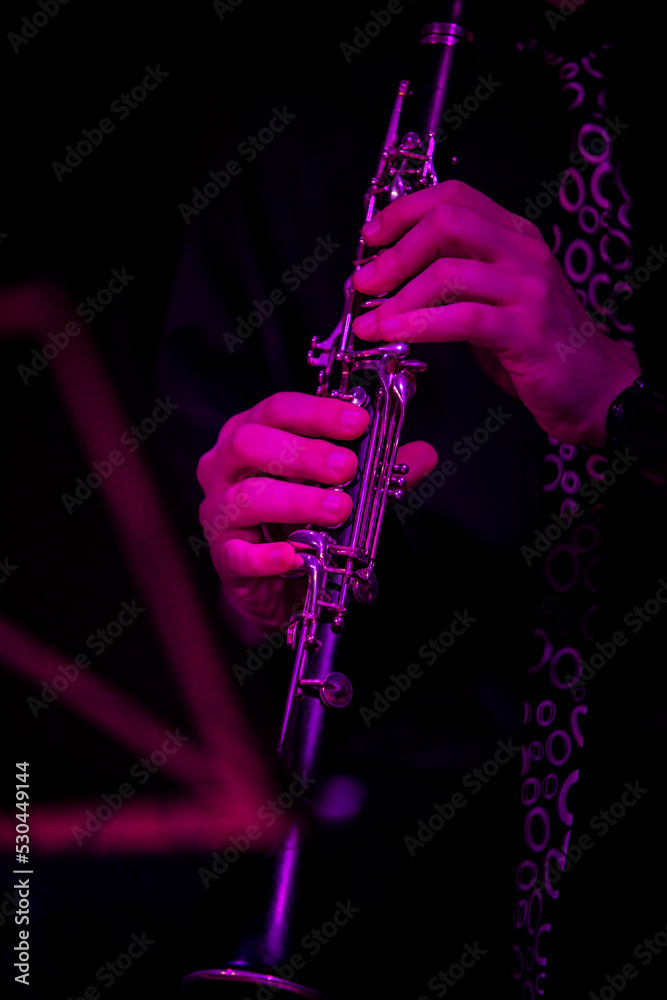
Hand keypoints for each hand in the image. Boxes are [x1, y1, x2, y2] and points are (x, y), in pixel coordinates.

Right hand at [197, 392, 436, 631]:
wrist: (276, 582)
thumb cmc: (300, 519)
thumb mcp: (340, 486)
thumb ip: (378, 469)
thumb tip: (423, 454)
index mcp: (252, 433)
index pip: (278, 409)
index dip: (318, 412)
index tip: (358, 422)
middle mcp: (225, 467)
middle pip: (249, 443)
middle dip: (302, 453)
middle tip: (346, 468)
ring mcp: (219, 511)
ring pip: (247, 497)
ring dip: (296, 500)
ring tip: (338, 510)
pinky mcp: (224, 556)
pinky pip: (239, 554)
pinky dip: (267, 556)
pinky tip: (293, 556)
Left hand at [352, 180, 640, 446]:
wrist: (594, 387)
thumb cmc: (539, 347)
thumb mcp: (495, 300)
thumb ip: (455, 282)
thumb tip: (394, 279)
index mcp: (514, 237)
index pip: (454, 198)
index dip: (405, 211)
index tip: (372, 237)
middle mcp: (523, 254)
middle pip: (447, 222)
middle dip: (395, 252)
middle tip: (366, 282)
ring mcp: (527, 290)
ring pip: (449, 271)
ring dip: (399, 298)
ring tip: (371, 321)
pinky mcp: (525, 330)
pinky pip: (462, 318)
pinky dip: (419, 325)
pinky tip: (395, 336)